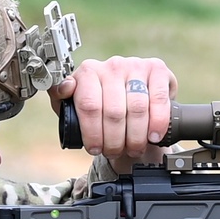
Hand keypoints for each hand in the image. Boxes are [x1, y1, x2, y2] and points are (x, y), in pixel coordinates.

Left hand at [51, 56, 176, 173]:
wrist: (130, 95)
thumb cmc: (100, 104)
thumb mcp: (74, 104)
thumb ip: (61, 99)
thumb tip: (63, 89)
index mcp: (88, 72)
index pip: (89, 105)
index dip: (92, 133)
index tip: (95, 149)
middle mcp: (112, 66)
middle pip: (113, 111)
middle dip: (114, 140)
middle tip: (114, 152)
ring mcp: (135, 65)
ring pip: (137, 108)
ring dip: (135, 136)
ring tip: (133, 149)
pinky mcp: (157, 69)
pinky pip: (157, 99)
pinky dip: (157, 122)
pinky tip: (153, 136)